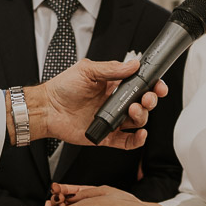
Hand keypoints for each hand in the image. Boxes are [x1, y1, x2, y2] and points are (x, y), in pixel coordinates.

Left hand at [27, 59, 167, 150]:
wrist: (47, 108)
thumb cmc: (63, 88)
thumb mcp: (87, 70)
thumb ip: (111, 69)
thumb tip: (133, 64)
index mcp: (113, 86)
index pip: (139, 86)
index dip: (152, 86)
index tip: (158, 85)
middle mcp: (115, 103)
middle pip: (143, 104)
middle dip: (150, 101)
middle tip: (147, 98)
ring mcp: (111, 120)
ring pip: (137, 122)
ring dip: (142, 117)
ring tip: (134, 110)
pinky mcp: (106, 136)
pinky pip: (127, 141)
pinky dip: (137, 140)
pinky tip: (140, 134)